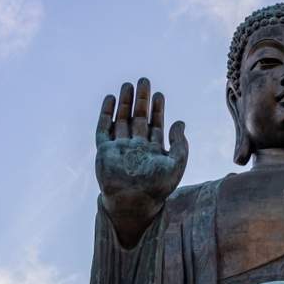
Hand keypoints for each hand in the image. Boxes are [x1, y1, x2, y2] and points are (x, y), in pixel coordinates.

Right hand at [95, 78, 187, 244]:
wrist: (133, 202)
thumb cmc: (157, 188)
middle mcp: (136, 148)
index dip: (158, 109)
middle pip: (138, 118)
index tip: (159, 94)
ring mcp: (119, 148)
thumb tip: (180, 122)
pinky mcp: (105, 151)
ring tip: (128, 85)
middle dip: (141, 100)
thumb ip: (180, 143)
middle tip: (144, 81)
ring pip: (121, 120)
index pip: (155, 125)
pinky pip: (103, 129)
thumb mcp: (176, 164)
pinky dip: (106, 114)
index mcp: (153, 151)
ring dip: (125, 103)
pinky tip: (111, 99)